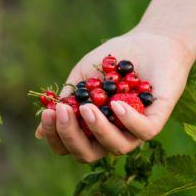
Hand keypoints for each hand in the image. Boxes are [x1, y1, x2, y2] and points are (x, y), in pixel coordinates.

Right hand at [35, 28, 194, 161]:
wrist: (148, 40)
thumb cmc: (111, 62)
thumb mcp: (81, 79)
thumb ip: (65, 103)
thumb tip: (39, 133)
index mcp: (91, 130)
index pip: (69, 146)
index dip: (55, 137)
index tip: (48, 114)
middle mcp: (112, 136)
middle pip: (88, 154)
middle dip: (71, 136)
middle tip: (62, 112)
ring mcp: (135, 131)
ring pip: (116, 147)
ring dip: (98, 129)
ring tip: (88, 107)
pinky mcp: (157, 119)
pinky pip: (144, 132)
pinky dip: (128, 121)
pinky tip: (115, 104)